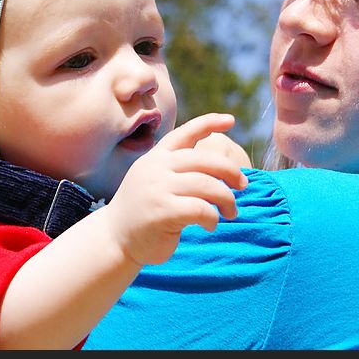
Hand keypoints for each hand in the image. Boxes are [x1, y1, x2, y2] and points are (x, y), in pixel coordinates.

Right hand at [100, 113, 248, 265]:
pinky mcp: (163, 211)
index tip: (230, 119)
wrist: (115, 239)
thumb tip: (219, 166)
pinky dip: (213, 217)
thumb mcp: (155, 180)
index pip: (185, 133)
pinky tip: (211, 225)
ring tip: (231, 212)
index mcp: (156, 157)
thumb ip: (178, 169)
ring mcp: (158, 188)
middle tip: (243, 185)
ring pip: (208, 186)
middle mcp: (156, 167)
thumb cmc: (144, 211)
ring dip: (227, 199)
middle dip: (231, 172)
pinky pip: (201, 209)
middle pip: (206, 161)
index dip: (209, 123)